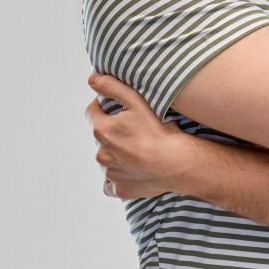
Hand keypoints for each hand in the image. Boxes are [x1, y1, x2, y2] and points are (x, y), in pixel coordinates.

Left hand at [85, 74, 191, 199]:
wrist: (176, 163)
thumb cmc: (159, 131)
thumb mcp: (137, 101)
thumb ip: (112, 87)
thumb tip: (92, 79)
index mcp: (102, 130)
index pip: (92, 111)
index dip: (104, 105)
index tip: (118, 106)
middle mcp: (101, 154)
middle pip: (101, 136)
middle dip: (112, 130)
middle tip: (134, 127)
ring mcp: (110, 173)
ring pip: (106, 159)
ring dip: (116, 153)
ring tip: (138, 148)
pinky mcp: (120, 189)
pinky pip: (111, 183)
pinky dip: (117, 176)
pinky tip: (131, 169)